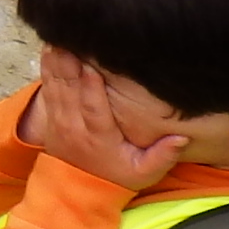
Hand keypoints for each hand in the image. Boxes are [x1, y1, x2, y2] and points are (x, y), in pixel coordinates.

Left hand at [22, 45, 184, 189]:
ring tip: (58, 38)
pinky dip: (47, 69)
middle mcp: (75, 127)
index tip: (92, 68)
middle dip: (69, 66)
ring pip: (56, 87)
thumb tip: (181, 138)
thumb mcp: (145, 172)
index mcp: (99, 138)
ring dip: (56, 63)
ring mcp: (59, 121)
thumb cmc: (118, 176)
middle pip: (69, 92)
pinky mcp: (52, 116)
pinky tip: (49, 49)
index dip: (91, 89)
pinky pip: (48, 89)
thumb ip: (162, 156)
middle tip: (69, 40)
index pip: (93, 110)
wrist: (80, 189)